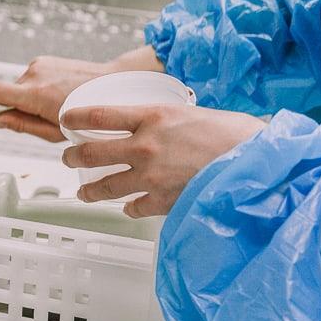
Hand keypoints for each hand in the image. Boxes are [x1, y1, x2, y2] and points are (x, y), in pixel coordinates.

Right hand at [0, 46, 165, 142]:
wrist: (112, 85)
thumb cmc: (87, 114)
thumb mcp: (53, 131)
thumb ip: (21, 125)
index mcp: (35, 94)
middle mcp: (34, 73)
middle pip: (5, 92)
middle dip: (10, 108)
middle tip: (33, 122)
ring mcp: (40, 64)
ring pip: (18, 86)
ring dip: (25, 99)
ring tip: (50, 109)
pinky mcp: (45, 60)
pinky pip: (29, 78)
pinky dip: (34, 90)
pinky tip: (55, 96)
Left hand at [61, 104, 264, 217]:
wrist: (256, 164)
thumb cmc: (234, 135)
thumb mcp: (192, 113)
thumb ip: (166, 121)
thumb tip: (154, 127)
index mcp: (152, 117)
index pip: (99, 115)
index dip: (75, 118)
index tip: (65, 121)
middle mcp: (144, 146)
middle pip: (92, 152)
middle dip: (73, 156)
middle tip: (67, 158)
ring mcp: (150, 177)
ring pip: (105, 186)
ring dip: (89, 190)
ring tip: (83, 191)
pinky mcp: (161, 201)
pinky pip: (133, 207)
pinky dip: (129, 208)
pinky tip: (129, 206)